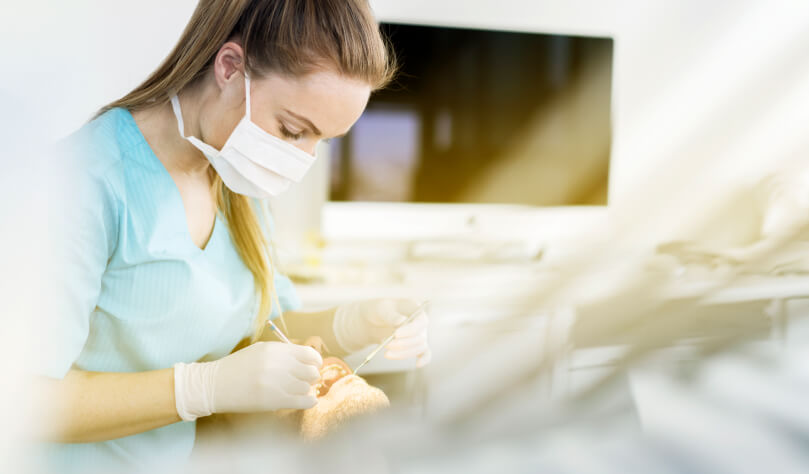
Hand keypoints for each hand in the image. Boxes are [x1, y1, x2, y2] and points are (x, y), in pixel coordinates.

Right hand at [173, 342, 322, 420]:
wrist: (214, 385)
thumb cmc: (238, 367)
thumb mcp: (260, 351)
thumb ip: (284, 353)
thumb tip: (309, 359)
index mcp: (275, 350)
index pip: (309, 354)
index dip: (315, 361)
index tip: (313, 366)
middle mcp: (278, 364)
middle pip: (311, 371)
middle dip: (311, 376)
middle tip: (304, 380)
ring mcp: (277, 383)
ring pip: (307, 387)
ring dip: (305, 389)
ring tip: (295, 390)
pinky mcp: (274, 401)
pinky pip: (304, 401)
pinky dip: (309, 401)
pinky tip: (307, 400)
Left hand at [332, 298, 431, 367]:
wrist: (372, 322)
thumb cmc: (377, 311)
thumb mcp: (380, 309)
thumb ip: (390, 315)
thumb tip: (401, 322)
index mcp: (415, 308)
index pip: (421, 322)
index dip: (410, 330)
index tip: (395, 334)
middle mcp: (420, 322)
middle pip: (420, 337)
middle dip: (403, 344)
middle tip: (387, 345)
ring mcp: (419, 334)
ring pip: (419, 347)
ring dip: (404, 353)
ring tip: (386, 353)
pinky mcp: (415, 345)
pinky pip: (425, 353)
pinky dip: (424, 359)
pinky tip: (418, 364)